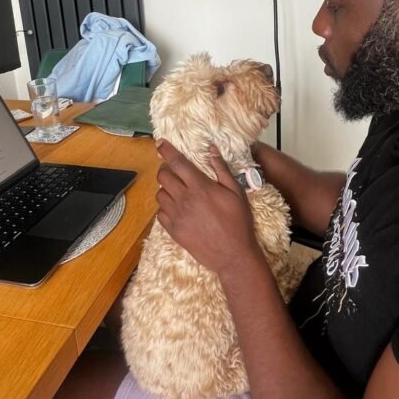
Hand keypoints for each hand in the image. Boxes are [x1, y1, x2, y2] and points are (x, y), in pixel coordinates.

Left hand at [155, 138, 260, 278]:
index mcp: (200, 187)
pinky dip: (165, 208)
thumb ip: (221, 169)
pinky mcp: (174, 231)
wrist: (233, 255)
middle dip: (165, 169)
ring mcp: (177, 216)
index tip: (159, 143)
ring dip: (166, 189)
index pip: (178, 163)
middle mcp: (185, 200)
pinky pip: (160, 214)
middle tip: (174, 171)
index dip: (167, 151)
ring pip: (159, 195)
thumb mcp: (236, 192)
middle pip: (163, 177)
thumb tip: (212, 150)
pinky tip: (176, 209)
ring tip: (177, 191)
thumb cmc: (238, 222)